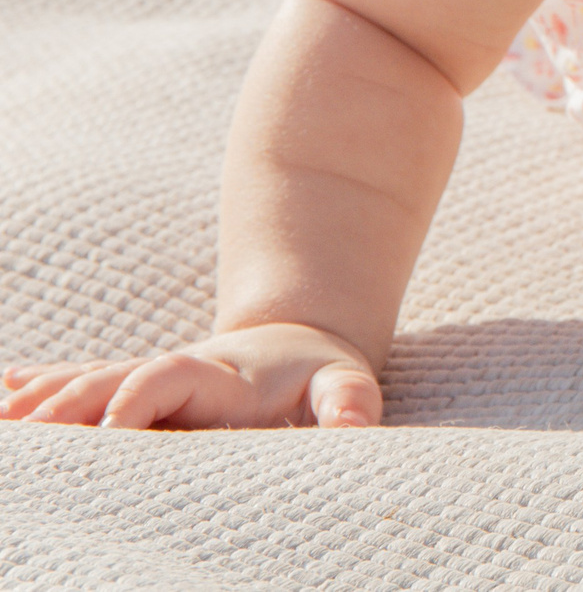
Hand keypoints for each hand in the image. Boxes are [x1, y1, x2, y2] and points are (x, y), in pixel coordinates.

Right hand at [1, 322, 379, 430]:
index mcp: (216, 374)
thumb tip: (357, 427)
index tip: (109, 428)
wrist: (301, 342)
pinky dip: (42, 388)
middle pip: (110, 379)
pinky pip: (80, 385)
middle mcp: (172, 374)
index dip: (137, 398)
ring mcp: (148, 380)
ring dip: (43, 399)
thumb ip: (350, 402)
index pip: (167, 378)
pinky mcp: (135, 390)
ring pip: (85, 384)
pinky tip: (4, 395)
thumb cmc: (321, 377)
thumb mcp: (346, 383)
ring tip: (2, 417)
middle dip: (69, 403)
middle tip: (26, 430)